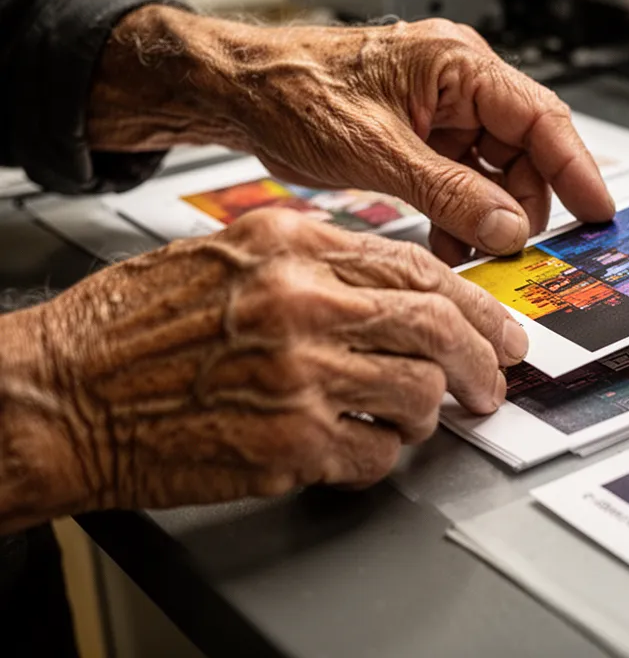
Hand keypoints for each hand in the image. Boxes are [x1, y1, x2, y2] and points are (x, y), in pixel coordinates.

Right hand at [0, 210, 526, 531]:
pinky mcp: (287, 444)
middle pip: (436, 328)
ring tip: (410, 416)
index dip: (474, 305)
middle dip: (482, 362)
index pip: (417, 270)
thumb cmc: (131, 328)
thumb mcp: (225, 255)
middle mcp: (301, 304)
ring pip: (418, 393)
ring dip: (427, 412)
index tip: (498, 329)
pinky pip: (376, 454)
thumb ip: (314, 262)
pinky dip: (381, 455)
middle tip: (492, 383)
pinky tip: (358, 447)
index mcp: (290, 248)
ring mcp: (298, 375)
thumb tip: (394, 287)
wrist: (57, 393)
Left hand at [87, 7, 614, 263]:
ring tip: (475, 253)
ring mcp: (441, 115)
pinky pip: (461, 184)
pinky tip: (450, 245)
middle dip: (523, 206)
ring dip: (490, 218)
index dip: (576, 168)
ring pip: (494, 175)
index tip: (598, 211)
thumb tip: (507, 227)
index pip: (540, 118)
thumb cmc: (294, 92)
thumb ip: (448, 193)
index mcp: (457, 67)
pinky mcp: (422, 140)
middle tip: (516, 251)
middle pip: (523, 153)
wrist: (240, 94)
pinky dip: (461, 217)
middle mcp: (457, 86)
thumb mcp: (377, 152)